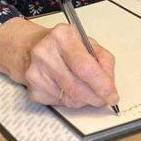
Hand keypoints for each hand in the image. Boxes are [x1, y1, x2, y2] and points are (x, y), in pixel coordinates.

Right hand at [0, 17, 118, 108]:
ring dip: (85, 100)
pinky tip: (70, 88)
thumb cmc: (63, 45)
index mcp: (63, 36)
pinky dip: (72, 100)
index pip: (85, 67)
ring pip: (70, 99)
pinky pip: (60, 103)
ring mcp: (35, 73)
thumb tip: (109, 84)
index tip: (112, 95)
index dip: (102, 85)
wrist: (28, 48)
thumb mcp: (86, 42)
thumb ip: (103, 60)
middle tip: (105, 99)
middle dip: (96, 97)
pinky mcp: (32, 90)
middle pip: (77, 87)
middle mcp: (45, 53)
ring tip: (89, 91)